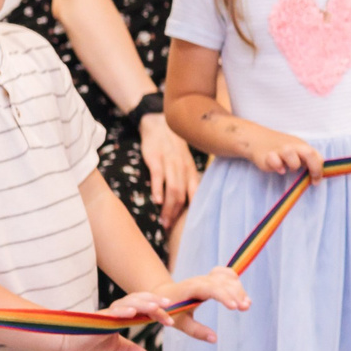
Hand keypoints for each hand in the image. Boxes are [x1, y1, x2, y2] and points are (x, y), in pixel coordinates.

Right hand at [139, 111, 198, 227]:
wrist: (158, 123)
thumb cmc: (172, 147)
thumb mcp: (184, 162)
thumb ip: (186, 179)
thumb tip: (187, 202)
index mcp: (190, 170)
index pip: (195, 193)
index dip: (191, 211)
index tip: (185, 226)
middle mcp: (182, 167)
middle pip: (183, 194)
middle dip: (176, 213)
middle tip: (169, 227)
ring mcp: (169, 162)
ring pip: (173, 188)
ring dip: (168, 207)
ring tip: (163, 221)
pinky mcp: (155, 158)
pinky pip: (158, 175)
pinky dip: (158, 189)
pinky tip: (157, 201)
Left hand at [161, 266, 250, 341]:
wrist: (163, 294)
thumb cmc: (170, 310)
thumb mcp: (180, 323)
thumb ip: (197, 331)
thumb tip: (215, 339)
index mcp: (191, 289)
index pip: (211, 288)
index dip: (224, 296)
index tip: (234, 307)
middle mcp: (200, 280)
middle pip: (222, 283)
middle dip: (235, 294)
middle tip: (246, 308)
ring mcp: (206, 277)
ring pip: (227, 279)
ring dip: (238, 290)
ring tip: (247, 305)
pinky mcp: (211, 278)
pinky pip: (226, 274)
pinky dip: (235, 281)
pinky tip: (241, 292)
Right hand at [242, 125, 322, 178]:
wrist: (258, 139)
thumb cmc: (281, 147)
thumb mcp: (297, 150)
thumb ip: (307, 159)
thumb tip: (317, 174)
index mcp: (301, 145)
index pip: (316, 156)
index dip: (319, 169)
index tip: (316, 181)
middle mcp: (292, 146)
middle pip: (308, 153)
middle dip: (314, 167)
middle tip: (311, 179)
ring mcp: (280, 149)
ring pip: (290, 154)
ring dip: (293, 164)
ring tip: (288, 169)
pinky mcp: (267, 155)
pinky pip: (274, 160)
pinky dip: (278, 165)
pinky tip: (279, 169)